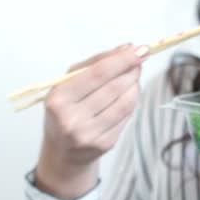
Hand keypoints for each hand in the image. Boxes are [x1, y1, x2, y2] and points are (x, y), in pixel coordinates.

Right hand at [35, 44, 148, 199]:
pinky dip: (132, 101)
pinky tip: (129, 94)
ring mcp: (89, 134)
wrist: (63, 151)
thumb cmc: (66, 110)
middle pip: (114, 87)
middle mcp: (72, 119)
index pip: (97, 73)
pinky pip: (126, 117)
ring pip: (124, 102)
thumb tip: (126, 48)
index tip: (140, 49)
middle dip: (131, 70)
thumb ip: (95, 63)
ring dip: (135, 85)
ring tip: (134, 76)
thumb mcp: (68, 83)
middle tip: (140, 59)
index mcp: (59, 99)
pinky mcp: (105, 144)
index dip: (122, 60)